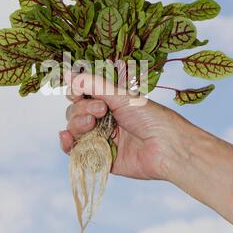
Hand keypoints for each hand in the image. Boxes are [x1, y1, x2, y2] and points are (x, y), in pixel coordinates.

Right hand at [59, 73, 191, 180]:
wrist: (166, 147)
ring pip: (74, 129)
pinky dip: (67, 144)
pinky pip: (76, 151)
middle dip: (81, 109)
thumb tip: (68, 74)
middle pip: (75, 112)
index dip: (77, 93)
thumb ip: (93, 85)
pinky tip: (66, 137)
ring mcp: (101, 139)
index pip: (82, 96)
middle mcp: (104, 120)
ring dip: (76, 124)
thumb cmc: (150, 117)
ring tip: (91, 124)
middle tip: (101, 110)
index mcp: (110, 103)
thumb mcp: (121, 96)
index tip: (80, 92)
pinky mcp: (100, 158)